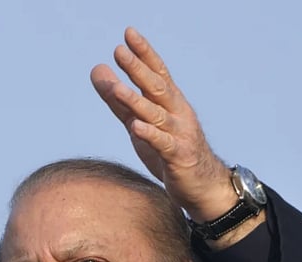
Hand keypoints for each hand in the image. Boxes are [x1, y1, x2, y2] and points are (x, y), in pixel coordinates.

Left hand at [90, 27, 238, 223]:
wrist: (204, 187)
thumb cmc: (171, 153)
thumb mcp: (139, 123)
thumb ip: (118, 100)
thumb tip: (97, 70)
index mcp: (171, 103)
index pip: (157, 73)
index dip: (144, 54)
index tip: (129, 34)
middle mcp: (178, 114)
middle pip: (157, 88)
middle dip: (138, 69)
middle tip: (119, 51)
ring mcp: (180, 135)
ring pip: (156, 115)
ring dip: (136, 101)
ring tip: (118, 89)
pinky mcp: (179, 158)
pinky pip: (163, 144)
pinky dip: (150, 135)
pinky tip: (137, 127)